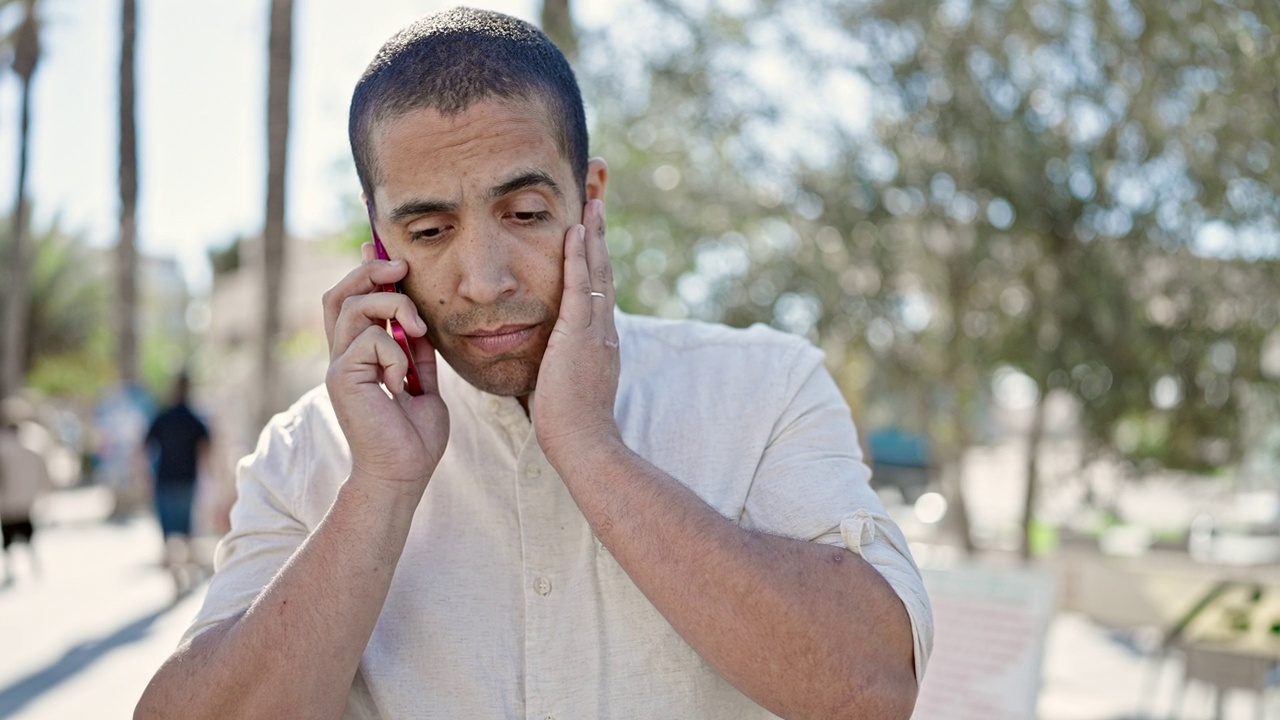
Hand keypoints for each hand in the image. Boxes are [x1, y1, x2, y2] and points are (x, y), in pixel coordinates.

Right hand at [323, 243, 448, 494]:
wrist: (404, 475)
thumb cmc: (414, 438)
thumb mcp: (424, 383)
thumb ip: (417, 352)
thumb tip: (417, 319)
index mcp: (360, 358)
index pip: (350, 303)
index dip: (363, 273)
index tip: (385, 253)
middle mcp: (342, 358)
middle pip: (339, 295)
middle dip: (370, 273)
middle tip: (401, 268)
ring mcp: (339, 367)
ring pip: (353, 307)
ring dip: (393, 307)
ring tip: (418, 329)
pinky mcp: (342, 378)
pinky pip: (371, 339)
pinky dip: (396, 352)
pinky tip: (403, 382)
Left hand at [534, 199, 622, 469]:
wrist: (584, 442)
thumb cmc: (571, 427)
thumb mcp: (568, 388)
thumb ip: (562, 369)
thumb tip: (550, 365)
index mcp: (601, 343)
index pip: (599, 293)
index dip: (597, 262)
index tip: (593, 237)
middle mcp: (605, 330)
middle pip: (605, 273)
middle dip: (600, 238)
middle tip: (598, 203)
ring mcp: (596, 330)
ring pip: (598, 272)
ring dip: (593, 235)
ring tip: (592, 202)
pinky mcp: (580, 333)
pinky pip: (580, 285)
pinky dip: (578, 256)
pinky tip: (574, 230)